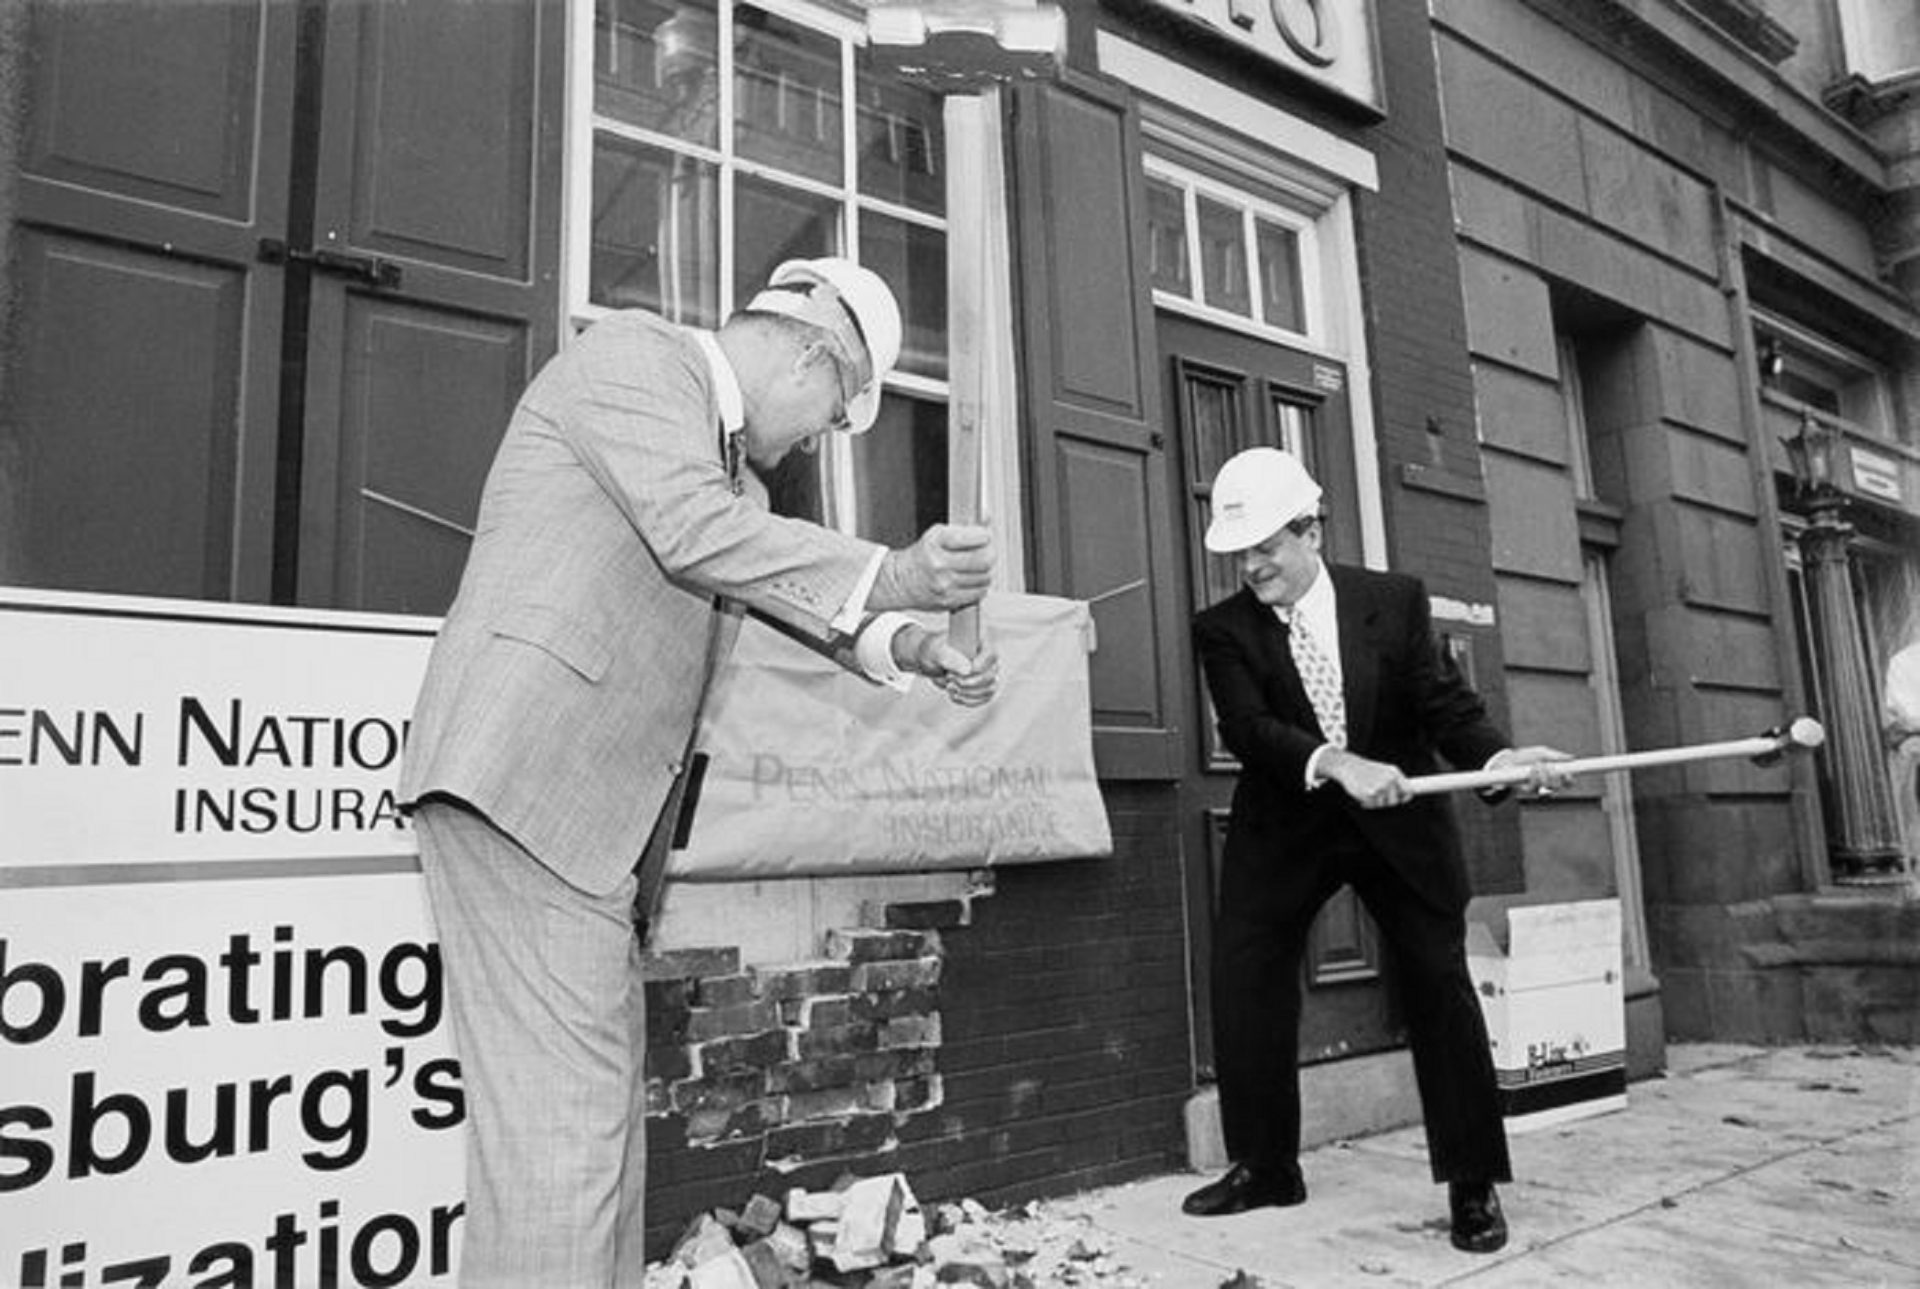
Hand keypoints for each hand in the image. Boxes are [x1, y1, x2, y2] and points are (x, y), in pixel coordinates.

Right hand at [870, 524, 993, 611]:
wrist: (900, 580)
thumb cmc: (922, 556)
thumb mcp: (938, 534)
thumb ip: (964, 527)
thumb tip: (987, 517)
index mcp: (937, 542)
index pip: (974, 537)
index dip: (985, 536)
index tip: (984, 536)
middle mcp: (940, 564)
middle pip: (984, 560)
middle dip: (989, 554)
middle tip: (985, 551)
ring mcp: (945, 585)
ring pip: (984, 578)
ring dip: (984, 572)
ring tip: (975, 567)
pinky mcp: (949, 601)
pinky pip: (979, 593)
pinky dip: (979, 586)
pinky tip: (970, 580)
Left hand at [896, 627, 998, 705]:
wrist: (935, 661)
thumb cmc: (937, 652)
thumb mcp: (937, 651)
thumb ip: (949, 657)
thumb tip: (967, 670)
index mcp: (982, 642)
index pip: (992, 654)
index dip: (979, 666)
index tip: (962, 671)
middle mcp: (990, 659)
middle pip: (991, 675)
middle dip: (969, 682)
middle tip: (949, 679)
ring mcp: (990, 675)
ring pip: (989, 689)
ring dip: (968, 693)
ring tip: (949, 687)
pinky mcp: (985, 689)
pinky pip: (984, 698)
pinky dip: (968, 700)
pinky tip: (954, 695)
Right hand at [1323, 749, 1411, 808]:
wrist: (1349, 766)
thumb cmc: (1367, 769)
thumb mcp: (1385, 770)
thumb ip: (1396, 781)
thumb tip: (1407, 796)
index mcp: (1394, 773)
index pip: (1408, 790)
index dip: (1405, 798)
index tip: (1401, 800)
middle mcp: (1389, 780)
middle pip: (1394, 802)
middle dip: (1386, 801)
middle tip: (1378, 795)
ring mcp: (1380, 787)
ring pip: (1382, 804)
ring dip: (1375, 802)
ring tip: (1368, 791)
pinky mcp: (1370, 794)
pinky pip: (1372, 805)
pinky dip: (1367, 802)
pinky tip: (1362, 793)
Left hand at [1499, 745, 1574, 797]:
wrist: (1506, 760)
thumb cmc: (1525, 756)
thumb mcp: (1541, 752)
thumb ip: (1555, 755)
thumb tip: (1572, 757)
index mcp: (1554, 774)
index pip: (1567, 782)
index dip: (1570, 779)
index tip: (1568, 773)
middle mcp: (1547, 783)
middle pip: (1559, 787)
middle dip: (1557, 777)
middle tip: (1552, 768)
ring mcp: (1537, 787)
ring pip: (1548, 788)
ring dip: (1544, 775)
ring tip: (1538, 765)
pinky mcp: (1527, 790)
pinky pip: (1535, 788)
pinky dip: (1535, 777)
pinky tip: (1532, 769)